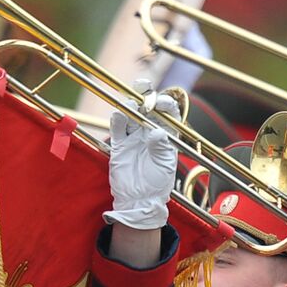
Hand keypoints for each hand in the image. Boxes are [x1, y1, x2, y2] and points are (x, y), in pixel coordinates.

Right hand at [104, 84, 178, 229]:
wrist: (138, 200)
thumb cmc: (157, 184)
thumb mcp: (164, 167)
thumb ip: (160, 148)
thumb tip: (157, 132)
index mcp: (167, 135)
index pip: (169, 113)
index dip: (166, 103)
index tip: (161, 103)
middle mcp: (150, 131)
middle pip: (148, 106)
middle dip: (146, 93)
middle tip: (143, 86)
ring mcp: (134, 136)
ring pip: (131, 112)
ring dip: (130, 103)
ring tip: (131, 104)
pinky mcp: (119, 143)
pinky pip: (117, 125)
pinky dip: (117, 117)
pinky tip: (119, 115)